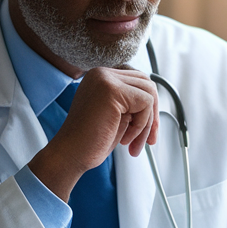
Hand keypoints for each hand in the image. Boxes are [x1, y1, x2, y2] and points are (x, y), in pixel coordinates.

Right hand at [29, 67, 158, 200]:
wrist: (70, 155)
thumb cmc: (91, 141)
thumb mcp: (116, 116)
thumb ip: (131, 103)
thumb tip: (155, 100)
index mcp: (101, 77)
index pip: (137, 82)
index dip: (147, 108)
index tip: (147, 134)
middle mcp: (102, 73)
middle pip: (146, 84)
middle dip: (152, 115)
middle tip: (148, 142)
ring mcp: (105, 79)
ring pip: (149, 93)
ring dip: (146, 123)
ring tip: (132, 143)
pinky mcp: (112, 90)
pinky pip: (145, 103)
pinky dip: (142, 125)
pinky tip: (125, 139)